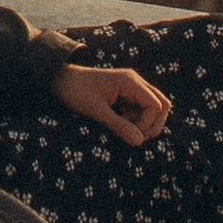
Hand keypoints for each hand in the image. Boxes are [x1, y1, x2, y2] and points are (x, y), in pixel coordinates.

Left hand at [54, 60, 169, 145]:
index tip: (131, 134)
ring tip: (127, 130)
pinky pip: (142, 109)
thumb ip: (118, 125)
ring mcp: (132, 87)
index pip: (156, 105)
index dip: (148, 124)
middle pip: (162, 104)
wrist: (61, 79)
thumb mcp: (95, 110)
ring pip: (154, 107)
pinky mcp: (126, 94)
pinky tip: (121, 124)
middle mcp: (135, 82)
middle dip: (154, 124)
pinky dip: (137, 120)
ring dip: (146, 123)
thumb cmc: (76, 91)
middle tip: (136, 136)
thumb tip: (139, 142)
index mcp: (129, 81)